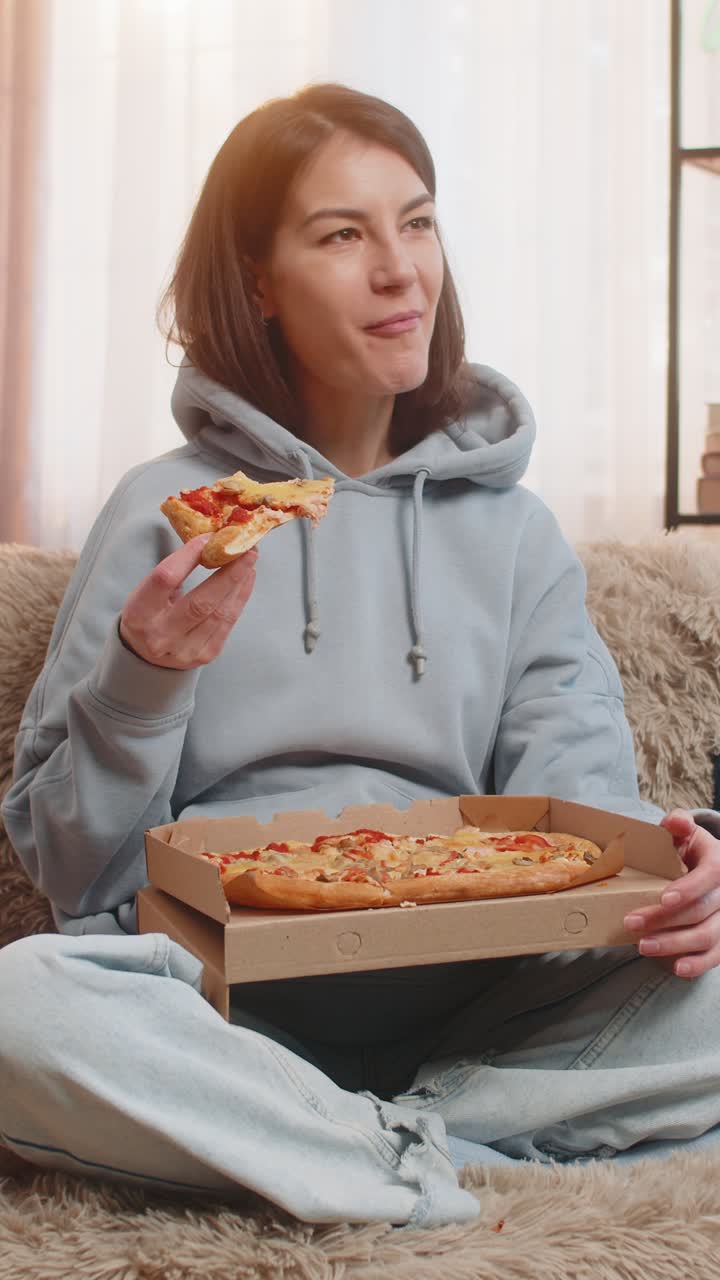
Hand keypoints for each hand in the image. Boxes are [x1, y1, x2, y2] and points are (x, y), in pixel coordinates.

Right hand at [119, 534, 256, 669]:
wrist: (145, 655)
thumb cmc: (148, 614)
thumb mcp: (147, 591)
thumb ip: (174, 571)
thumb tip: (210, 542)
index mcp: (139, 614)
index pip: (166, 579)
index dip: (190, 556)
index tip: (210, 538)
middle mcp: (161, 636)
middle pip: (201, 602)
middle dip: (229, 573)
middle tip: (246, 549)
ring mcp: (185, 650)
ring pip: (220, 613)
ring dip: (239, 583)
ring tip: (249, 560)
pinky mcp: (206, 654)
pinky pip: (228, 623)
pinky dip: (240, 598)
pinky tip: (246, 579)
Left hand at [623, 809, 719, 978]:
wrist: (708, 869)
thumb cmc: (690, 850)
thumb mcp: (685, 833)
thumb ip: (678, 824)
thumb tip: (676, 820)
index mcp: (718, 863)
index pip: (709, 877)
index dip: (689, 888)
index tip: (663, 898)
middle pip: (701, 910)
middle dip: (664, 919)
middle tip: (631, 922)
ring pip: (707, 935)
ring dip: (674, 944)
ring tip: (643, 946)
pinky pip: (716, 955)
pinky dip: (698, 964)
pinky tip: (677, 968)